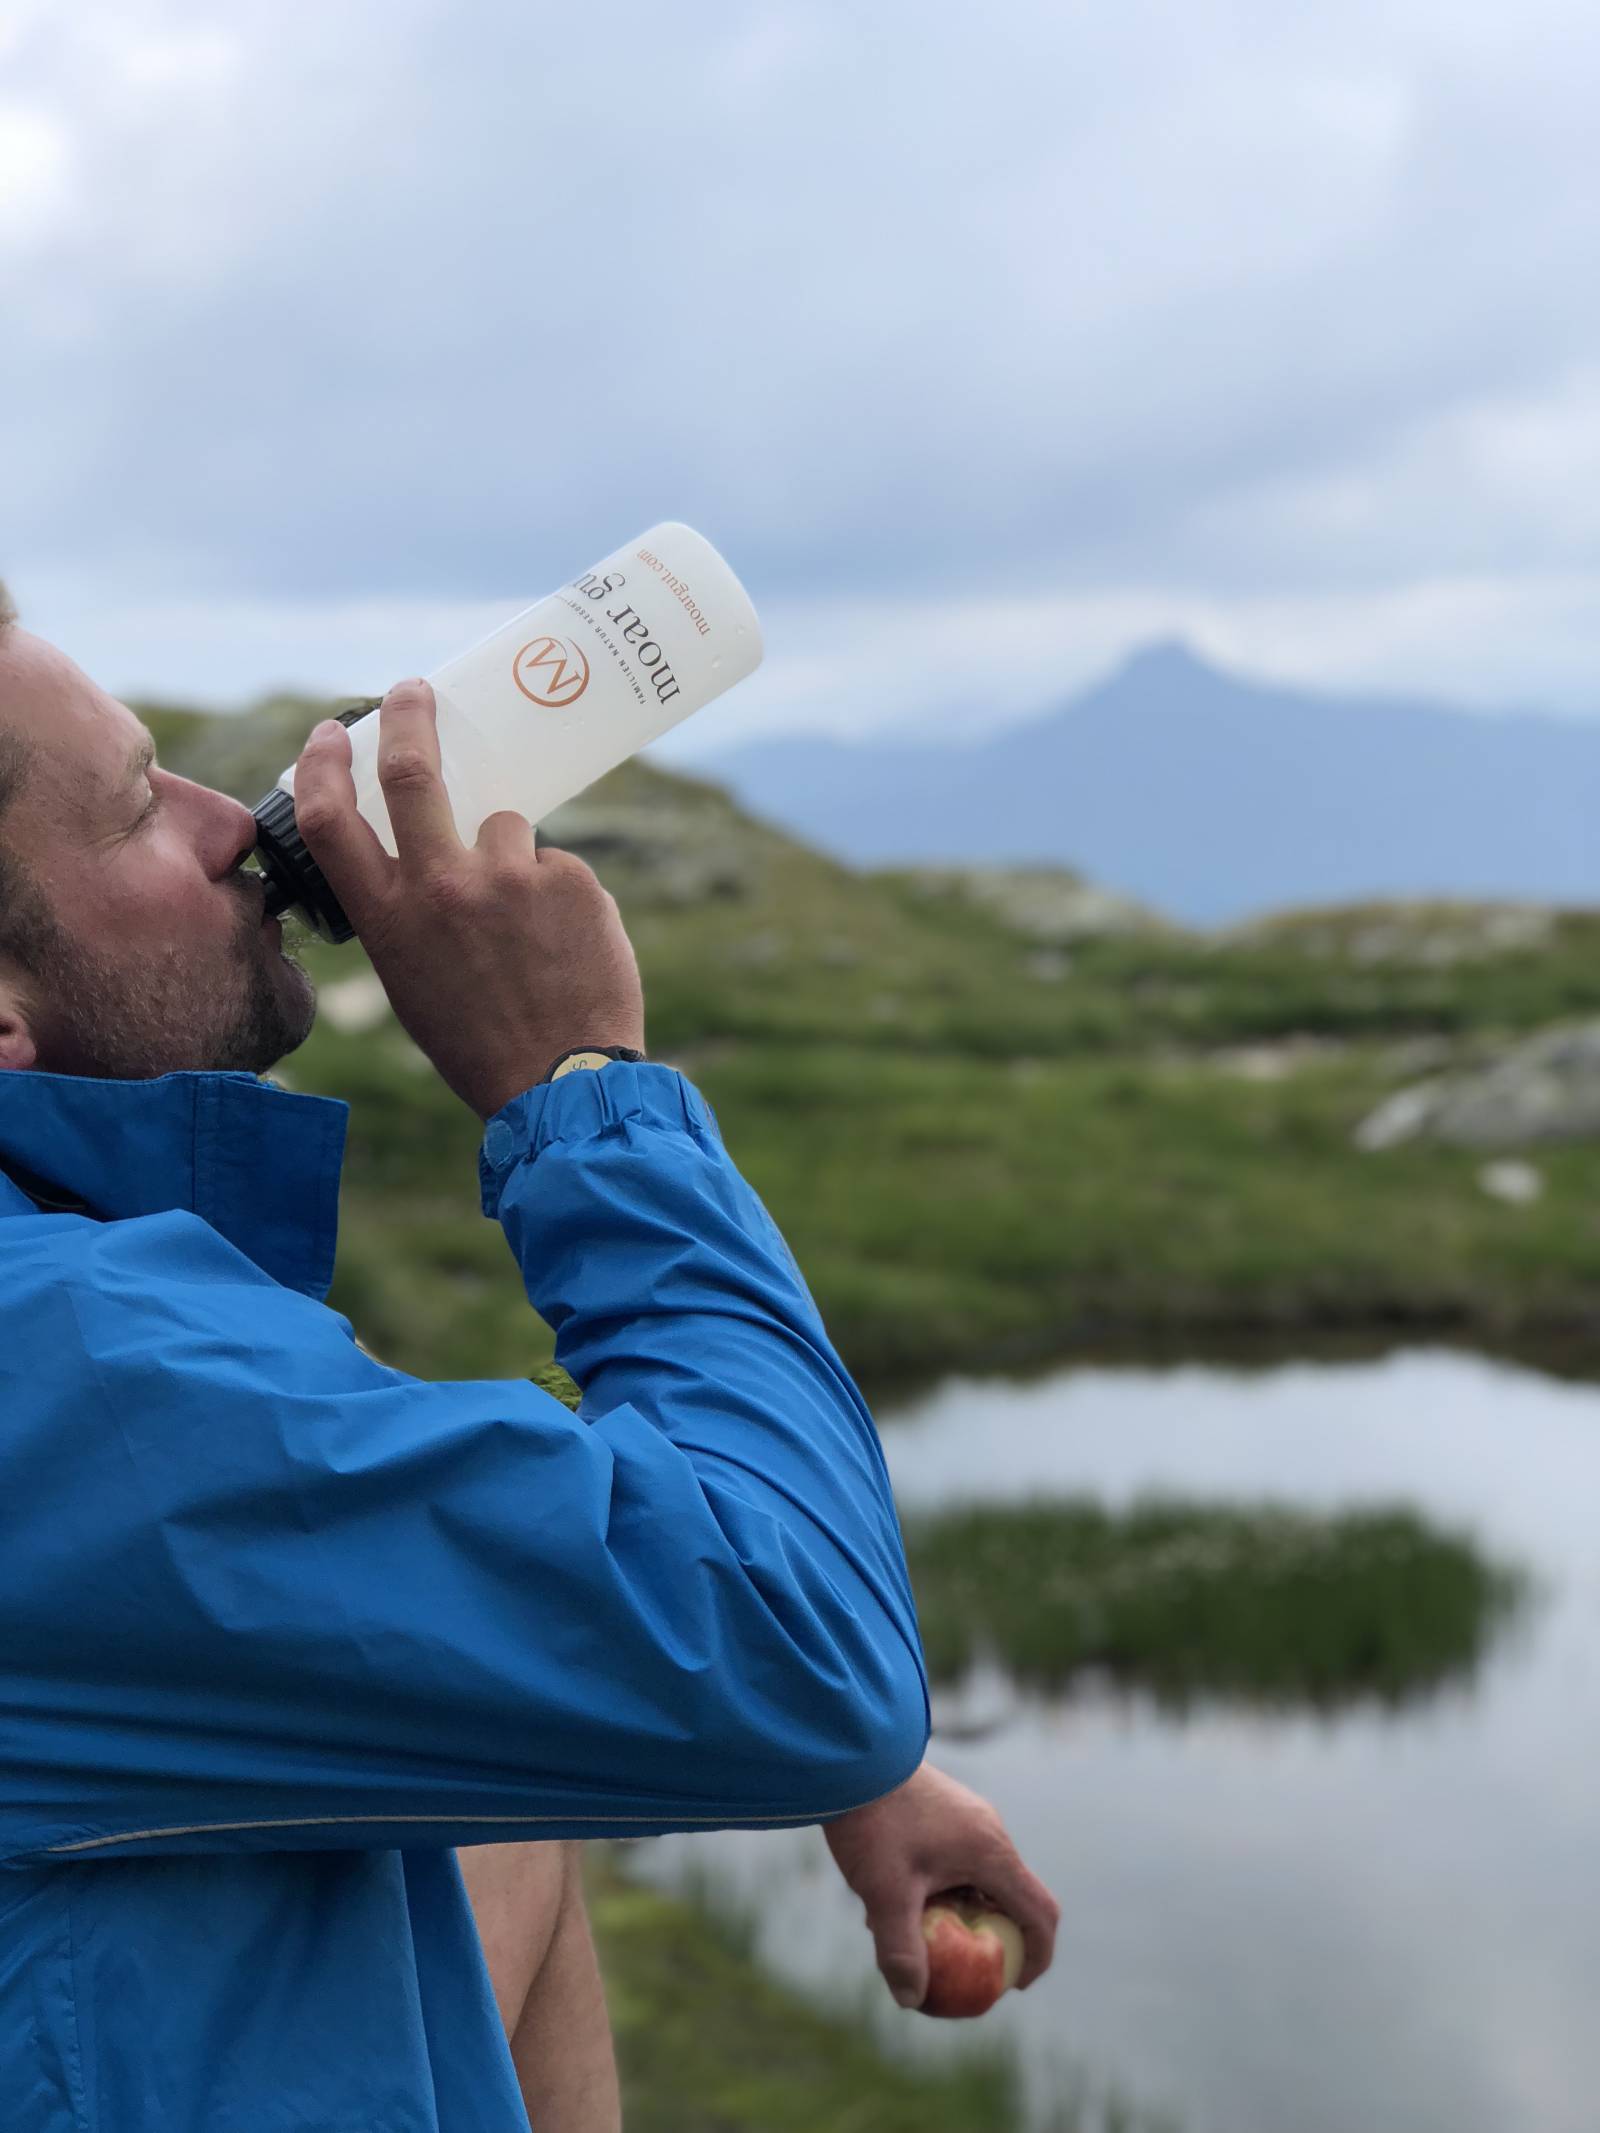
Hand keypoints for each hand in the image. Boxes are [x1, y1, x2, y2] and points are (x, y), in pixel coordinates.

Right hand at [295, 679, 645, 1121]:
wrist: (563, 1085)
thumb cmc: (481, 1043)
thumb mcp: (412, 981)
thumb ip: (410, 914)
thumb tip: (429, 858)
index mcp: (389, 918)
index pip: (330, 819)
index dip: (322, 765)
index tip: (329, 732)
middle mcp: (441, 887)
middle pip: (412, 769)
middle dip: (410, 714)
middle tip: (417, 691)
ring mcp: (509, 878)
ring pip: (506, 827)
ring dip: (513, 862)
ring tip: (532, 933)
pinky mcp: (572, 879)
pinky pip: (557, 867)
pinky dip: (560, 898)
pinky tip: (567, 951)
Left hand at [823, 1763, 1058, 2009]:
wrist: (852, 1753)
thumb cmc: (873, 1822)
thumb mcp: (884, 1892)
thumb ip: (900, 1949)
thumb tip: (911, 1999)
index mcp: (992, 1853)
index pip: (1040, 1914)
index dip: (1037, 1957)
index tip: (1014, 1986)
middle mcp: (990, 1832)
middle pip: (1012, 1897)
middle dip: (995, 1939)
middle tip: (965, 1971)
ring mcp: (969, 1817)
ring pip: (981, 1878)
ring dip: (962, 1912)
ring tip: (915, 1933)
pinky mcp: (946, 1809)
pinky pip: (960, 1859)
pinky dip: (944, 1887)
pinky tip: (893, 1896)